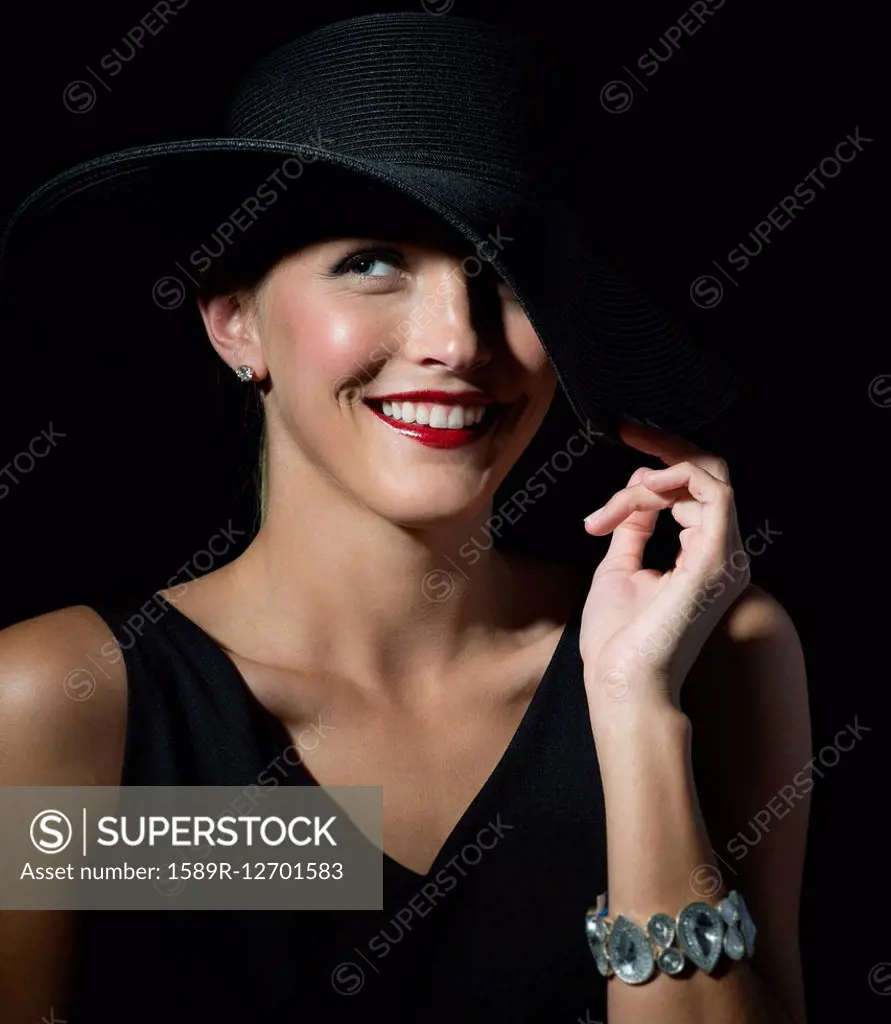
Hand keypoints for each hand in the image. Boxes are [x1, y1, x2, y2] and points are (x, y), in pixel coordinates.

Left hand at [579, 420, 749, 710]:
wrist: (622, 682)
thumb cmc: (619, 639)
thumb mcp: (620, 569)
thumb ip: (633, 530)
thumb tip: (633, 499)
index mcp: (701, 558)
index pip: (693, 491)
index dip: (660, 462)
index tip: (626, 439)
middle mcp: (721, 553)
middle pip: (706, 474)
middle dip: (664, 448)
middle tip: (627, 430)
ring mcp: (724, 555)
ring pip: (706, 476)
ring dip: (654, 475)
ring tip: (616, 502)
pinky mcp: (717, 557)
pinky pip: (712, 492)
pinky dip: (674, 478)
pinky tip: (640, 491)